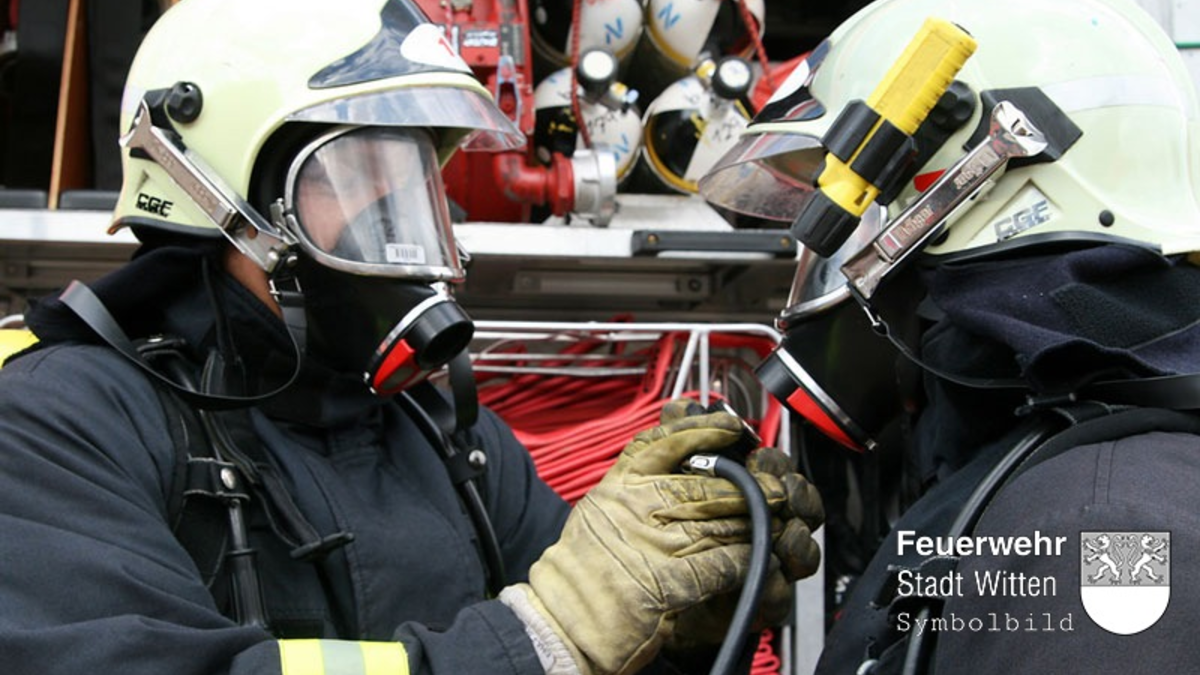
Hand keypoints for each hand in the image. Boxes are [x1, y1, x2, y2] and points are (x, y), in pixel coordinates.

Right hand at [500, 400, 794, 674]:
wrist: (559, 622)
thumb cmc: (580, 573)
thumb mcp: (600, 512)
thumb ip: (633, 489)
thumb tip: (674, 470)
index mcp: (616, 487)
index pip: (663, 444)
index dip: (702, 432)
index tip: (729, 427)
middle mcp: (633, 508)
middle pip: (701, 485)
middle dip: (743, 485)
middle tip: (771, 484)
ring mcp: (650, 543)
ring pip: (717, 522)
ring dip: (751, 522)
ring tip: (772, 519)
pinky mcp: (667, 582)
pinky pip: (719, 563)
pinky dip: (742, 560)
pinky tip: (755, 557)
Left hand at [667, 445, 823, 649]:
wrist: (650, 593)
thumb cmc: (666, 533)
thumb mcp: (661, 481)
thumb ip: (675, 439)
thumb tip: (680, 406)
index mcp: (748, 490)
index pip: (775, 468)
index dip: (772, 462)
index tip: (758, 459)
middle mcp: (765, 522)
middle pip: (803, 503)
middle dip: (795, 496)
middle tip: (780, 496)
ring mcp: (768, 560)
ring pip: (803, 546)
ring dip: (797, 538)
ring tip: (783, 535)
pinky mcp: (761, 599)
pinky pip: (783, 591)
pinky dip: (777, 584)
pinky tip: (766, 574)